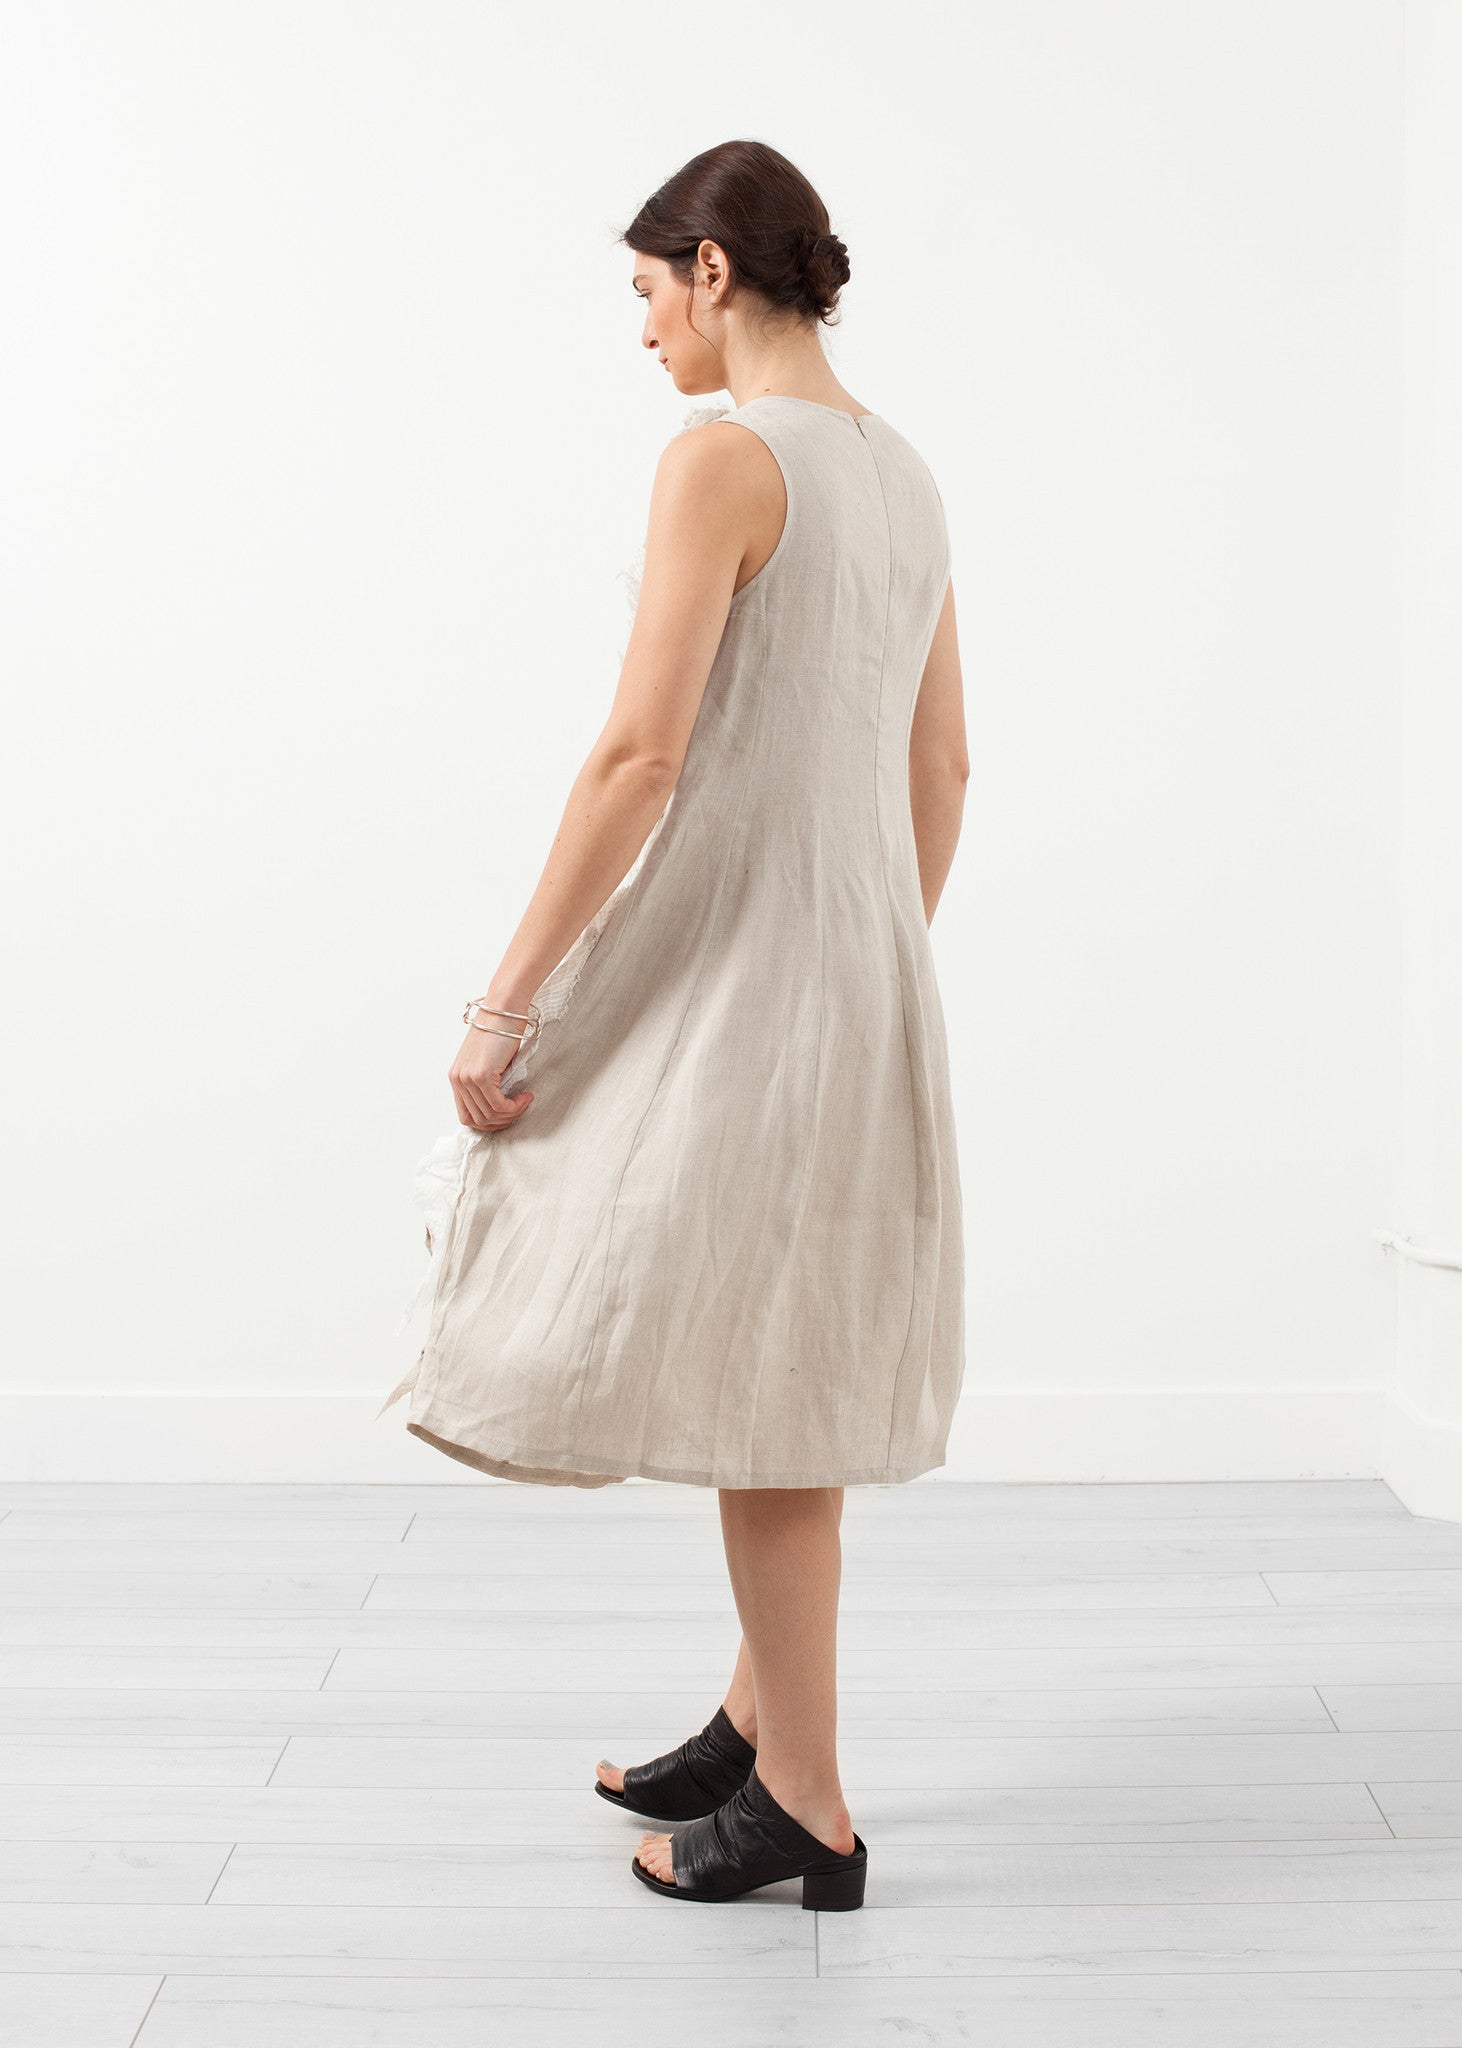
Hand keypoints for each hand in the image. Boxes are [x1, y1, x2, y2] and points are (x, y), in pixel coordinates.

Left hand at [449, 1018, 534, 1132]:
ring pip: (489, 1114)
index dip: (487, 1123)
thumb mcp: (489, 1063)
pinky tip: (525, 1097)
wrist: (503, 1011)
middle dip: (501, 1121)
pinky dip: (514, 1106)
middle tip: (518, 1110)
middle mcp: (458, 1079)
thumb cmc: (501, 1032)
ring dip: (511, 1113)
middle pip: (477, 1119)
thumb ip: (488, 1084)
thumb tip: (501, 1107)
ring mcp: (467, 1078)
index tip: (506, 1116)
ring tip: (524, 1102)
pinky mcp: (481, 1075)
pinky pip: (498, 1105)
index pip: (466, 1116)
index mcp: (456, 1078)